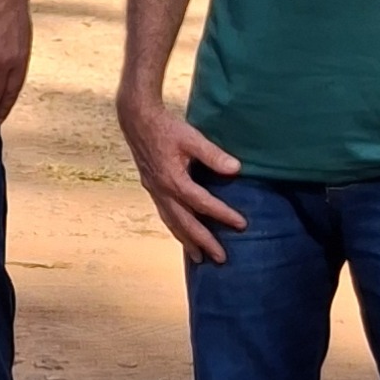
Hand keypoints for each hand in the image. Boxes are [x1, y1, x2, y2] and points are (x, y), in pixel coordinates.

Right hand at [117, 85, 244, 262]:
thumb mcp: (191, 138)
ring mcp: (155, 191)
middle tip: (221, 258)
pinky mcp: (151, 188)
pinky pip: (165, 215)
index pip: (203, 203)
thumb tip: (236, 169)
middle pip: (185, 223)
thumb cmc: (165, 127)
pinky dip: (175, 228)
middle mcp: (162, 191)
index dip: (223, 215)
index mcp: (173, 180)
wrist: (137, 120)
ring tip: (199, 258)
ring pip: (172, 222)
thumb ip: (213, 155)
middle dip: (203, 242)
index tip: (242, 224)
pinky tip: (181, 234)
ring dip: (186, 241)